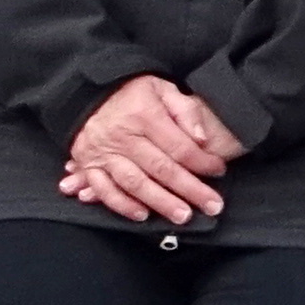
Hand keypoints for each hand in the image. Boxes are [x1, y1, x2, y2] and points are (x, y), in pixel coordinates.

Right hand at [60, 73, 236, 224]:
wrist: (85, 92)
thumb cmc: (131, 91)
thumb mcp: (163, 88)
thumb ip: (185, 110)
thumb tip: (201, 139)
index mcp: (144, 115)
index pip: (179, 146)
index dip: (202, 161)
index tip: (219, 171)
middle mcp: (123, 136)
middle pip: (161, 169)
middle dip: (190, 190)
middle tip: (212, 206)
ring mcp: (103, 152)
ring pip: (135, 183)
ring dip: (160, 202)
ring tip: (182, 216)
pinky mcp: (88, 164)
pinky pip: (104, 189)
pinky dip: (122, 205)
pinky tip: (141, 215)